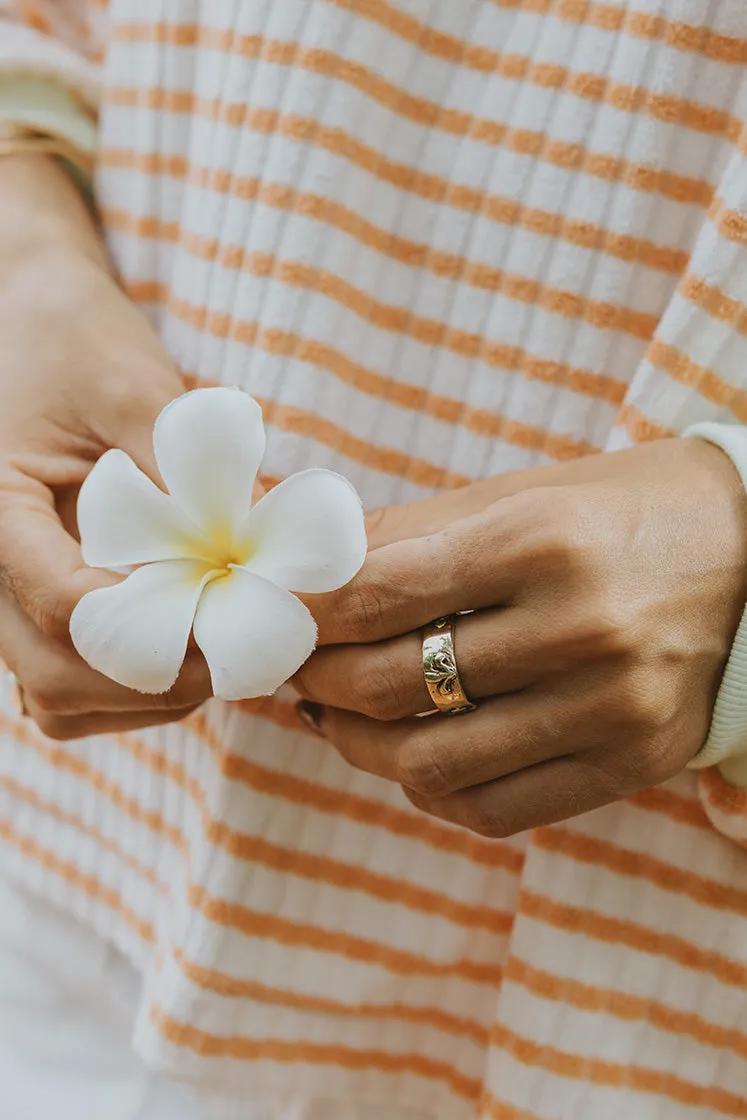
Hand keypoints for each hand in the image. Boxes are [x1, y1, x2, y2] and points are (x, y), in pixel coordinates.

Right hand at [0, 156, 212, 738]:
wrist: (30, 317)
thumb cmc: (72, 339)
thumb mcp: (129, 384)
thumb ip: (179, 468)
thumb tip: (257, 549)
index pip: (61, 602)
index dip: (154, 629)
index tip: (230, 619)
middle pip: (53, 673)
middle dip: (154, 676)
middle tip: (235, 650)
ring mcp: (5, 593)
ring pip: (57, 694)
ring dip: (142, 691)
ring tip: (216, 649)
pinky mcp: (32, 602)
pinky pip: (66, 682)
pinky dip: (127, 686)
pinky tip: (184, 646)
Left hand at [295, 439, 746, 835]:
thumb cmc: (621, 511)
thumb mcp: (520, 495)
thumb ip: (412, 536)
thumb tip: (309, 575)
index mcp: (543, 542)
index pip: (379, 595)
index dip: (305, 613)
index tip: (272, 618)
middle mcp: (581, 630)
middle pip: (394, 684)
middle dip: (315, 680)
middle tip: (293, 669)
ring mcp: (612, 709)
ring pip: (432, 763)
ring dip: (357, 746)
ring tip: (333, 717)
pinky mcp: (632, 764)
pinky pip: (494, 809)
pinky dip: (430, 790)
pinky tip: (409, 758)